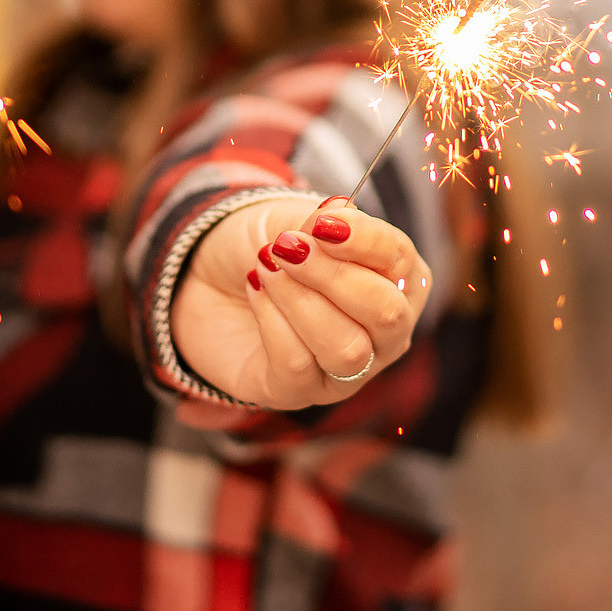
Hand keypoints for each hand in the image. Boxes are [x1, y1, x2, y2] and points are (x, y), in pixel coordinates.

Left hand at [171, 195, 430, 410]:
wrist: (210, 279)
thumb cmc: (270, 247)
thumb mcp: (293, 218)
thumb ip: (321, 221)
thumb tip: (335, 219)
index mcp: (398, 281)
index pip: (401, 261)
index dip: (366, 240)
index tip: (322, 222)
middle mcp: (384, 334)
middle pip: (387, 314)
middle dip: (334, 276)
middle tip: (287, 246)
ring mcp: (347, 371)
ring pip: (347, 349)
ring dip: (300, 301)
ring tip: (266, 266)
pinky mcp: (299, 392)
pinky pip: (298, 365)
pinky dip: (272, 321)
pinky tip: (255, 290)